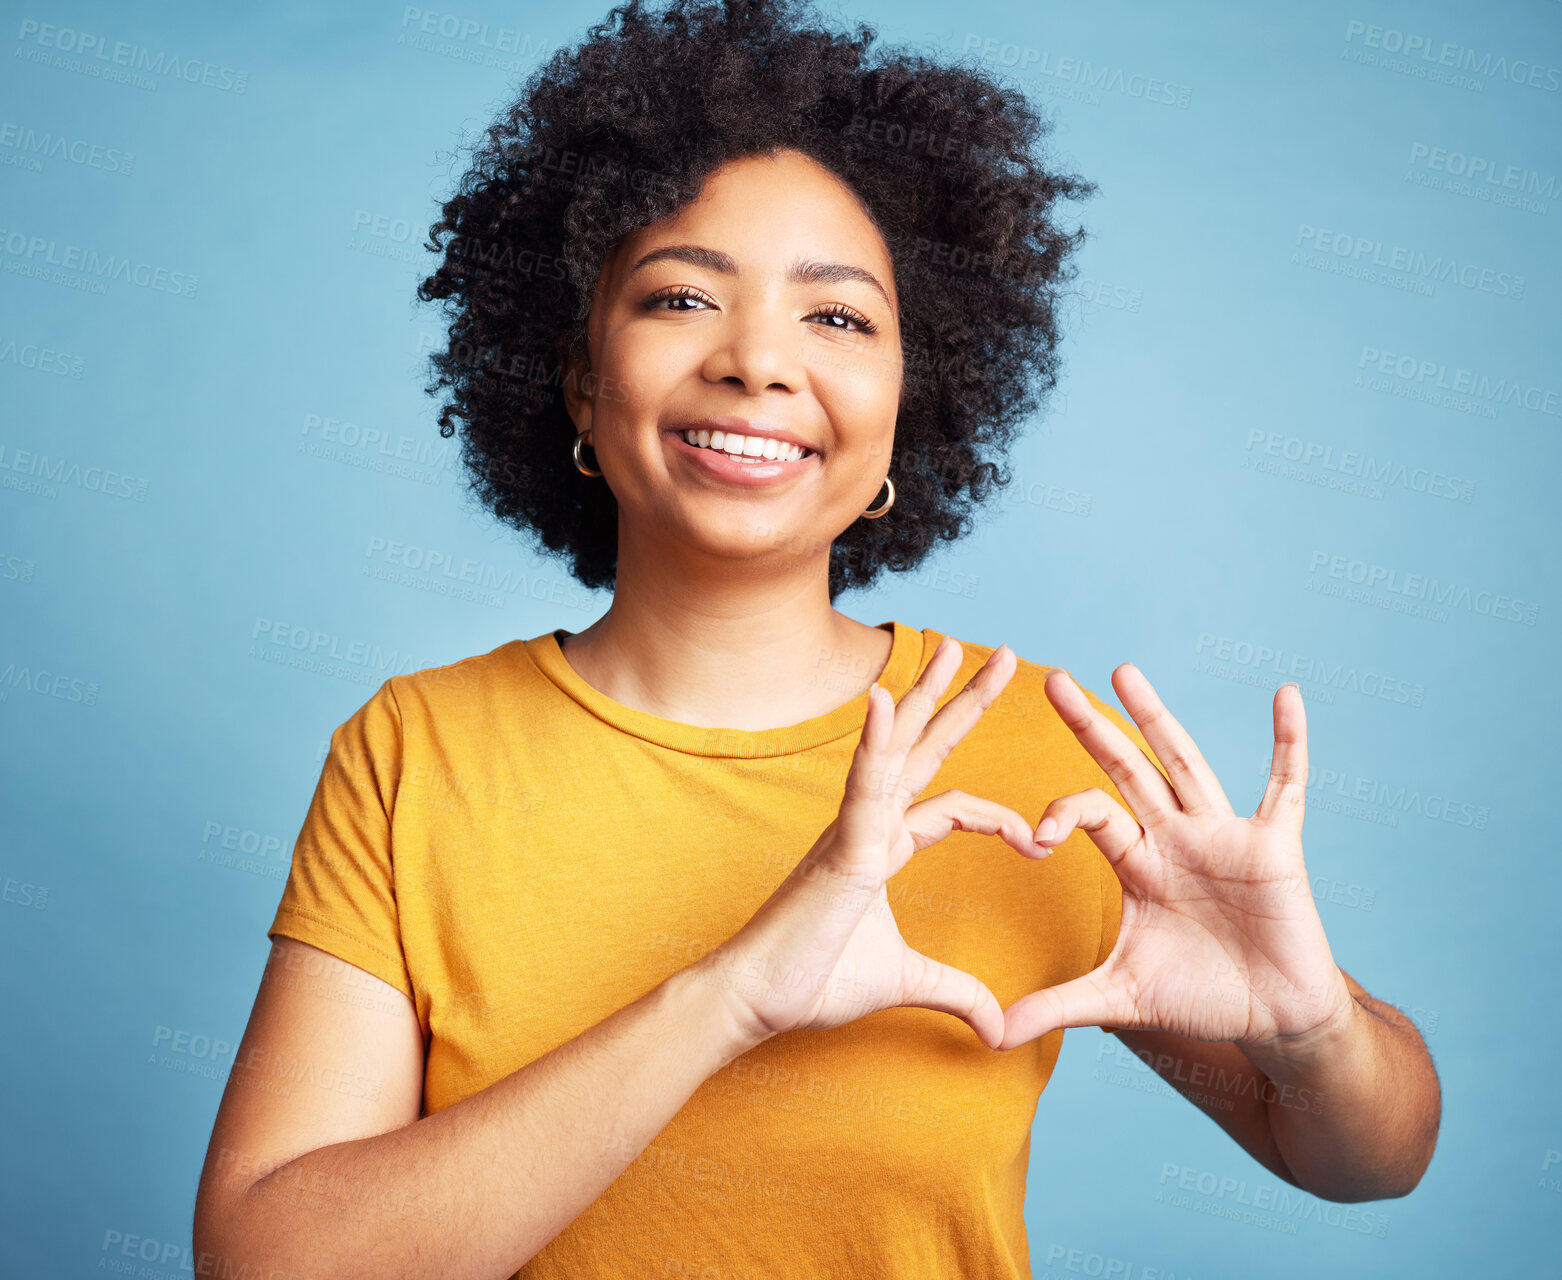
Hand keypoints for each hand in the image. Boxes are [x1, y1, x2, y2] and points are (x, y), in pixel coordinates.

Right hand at [696, 637, 1046, 1051]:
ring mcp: (852, 828)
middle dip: (963, 701)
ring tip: (955, 648)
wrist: (756, 999)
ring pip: (896, 747)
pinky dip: (874, 739)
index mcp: (882, 846)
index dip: (998, 815)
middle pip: (924, 748)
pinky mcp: (841, 847)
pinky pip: (863, 783)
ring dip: (926, 695)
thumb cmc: (813, 980)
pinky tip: (884, 697)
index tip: (1040, 842)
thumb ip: (955, 992)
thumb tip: (998, 1028)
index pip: (949, 805)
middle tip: (1005, 657)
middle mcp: (868, 824)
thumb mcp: (906, 981)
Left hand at [1000, 665, 1354, 1053]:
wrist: (1273, 1021)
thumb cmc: (1198, 998)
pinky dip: (1290, 742)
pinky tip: (1287, 695)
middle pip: (1126, 769)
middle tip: (1050, 679)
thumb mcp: (1120, 998)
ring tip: (1123, 670)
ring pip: (1185, 763)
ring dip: (1157, 717)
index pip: (1090, 813)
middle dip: (1090, 727)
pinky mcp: (1275, 846)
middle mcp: (1174, 836)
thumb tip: (989, 1034)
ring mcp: (1224, 834)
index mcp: (1137, 861)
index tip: (1036, 839)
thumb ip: (1057, 1006)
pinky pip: (1286, 785)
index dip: (1061, 814)